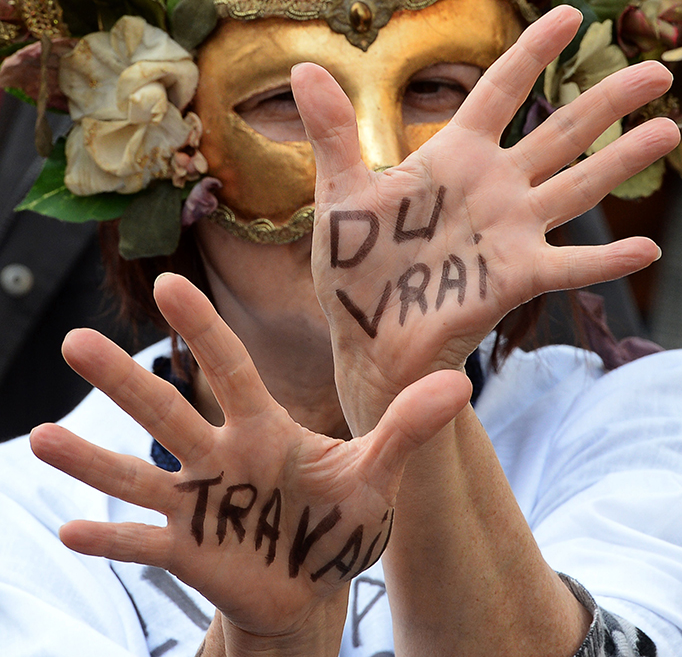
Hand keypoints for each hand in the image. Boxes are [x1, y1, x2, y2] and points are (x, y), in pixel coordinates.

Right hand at [30, 274, 470, 639]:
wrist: (313, 579)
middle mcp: (222, 456)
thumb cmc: (338, 519)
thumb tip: (459, 382)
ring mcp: (199, 504)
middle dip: (125, 380)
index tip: (167, 283)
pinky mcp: (188, 551)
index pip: (230, 368)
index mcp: (265, 428)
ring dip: (91, 458)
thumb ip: (407, 427)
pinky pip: (143, 543)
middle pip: (170, 412)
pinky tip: (69, 533)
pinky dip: (110, 539)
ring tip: (39, 437)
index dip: (203, 328)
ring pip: (140, 473)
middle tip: (74, 341)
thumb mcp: (376, 473)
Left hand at [293, 5, 679, 430]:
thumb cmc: (356, 265)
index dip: (534, 52)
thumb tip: (302, 66)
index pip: (500, 91)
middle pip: (560, 132)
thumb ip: (333, 132)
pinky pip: (568, 267)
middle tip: (657, 72)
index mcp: (453, 157)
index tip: (572, 14)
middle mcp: (492, 187)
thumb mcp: (342, 194)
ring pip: (577, 187)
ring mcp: (509, 231)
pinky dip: (605, 261)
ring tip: (669, 129)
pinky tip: (647, 250)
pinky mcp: (514, 278)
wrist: (368, 334)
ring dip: (622, 162)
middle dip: (608, 101)